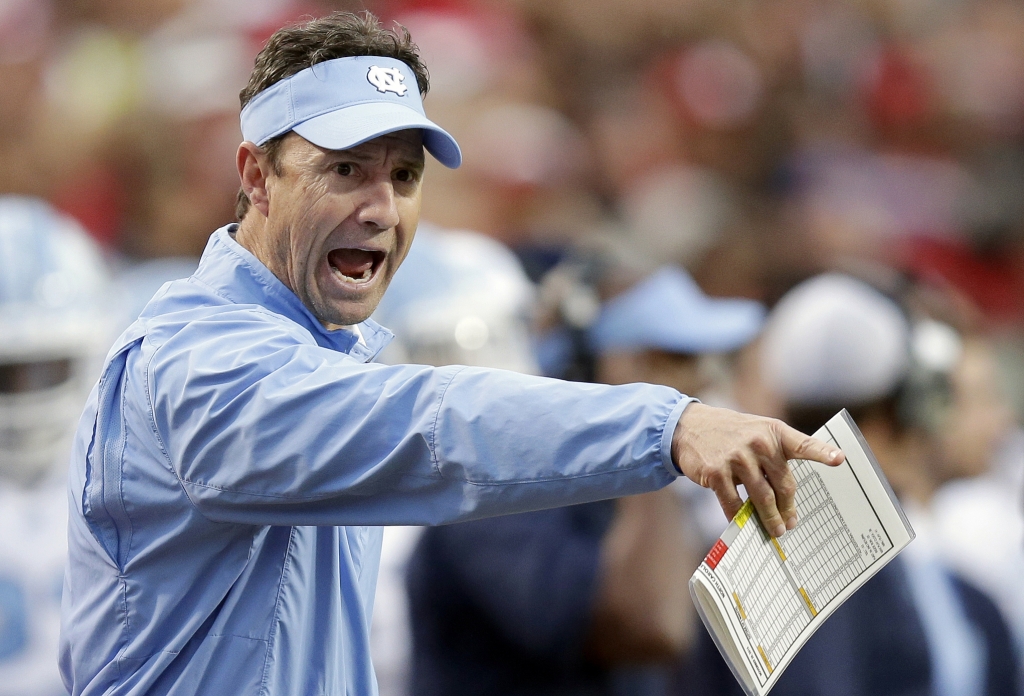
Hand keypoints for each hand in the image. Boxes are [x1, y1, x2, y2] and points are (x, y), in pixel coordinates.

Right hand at [671, 403, 844, 536]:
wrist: (690, 427)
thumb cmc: (732, 433)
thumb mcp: (758, 432)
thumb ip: (777, 456)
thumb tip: (787, 498)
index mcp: (774, 432)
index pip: (803, 444)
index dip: (822, 453)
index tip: (840, 459)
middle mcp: (758, 443)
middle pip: (783, 484)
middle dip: (788, 508)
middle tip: (791, 524)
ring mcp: (737, 457)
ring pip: (761, 497)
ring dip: (769, 518)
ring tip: (775, 530)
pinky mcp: (716, 472)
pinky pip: (734, 503)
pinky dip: (740, 516)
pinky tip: (743, 523)